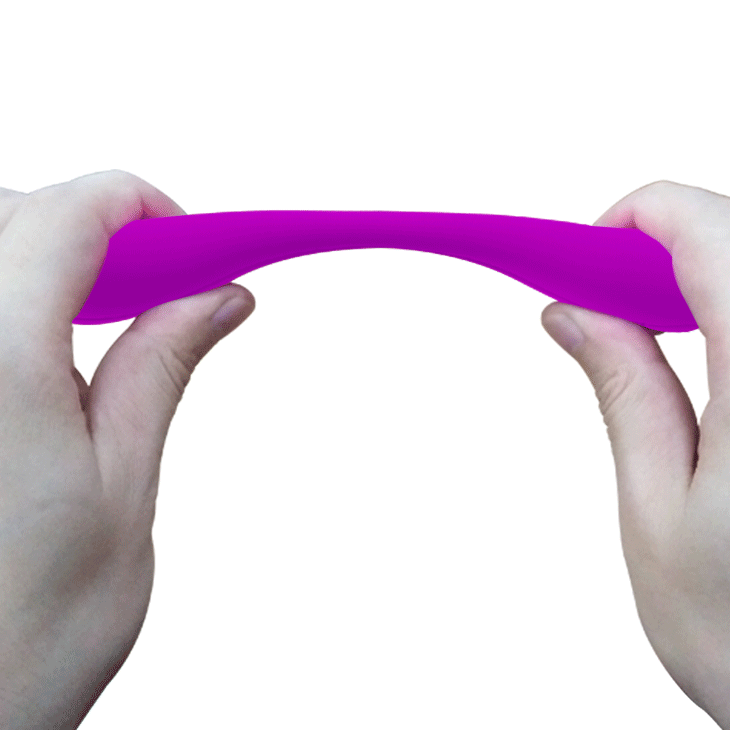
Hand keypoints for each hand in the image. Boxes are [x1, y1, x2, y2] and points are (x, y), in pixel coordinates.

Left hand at [0, 170, 254, 727]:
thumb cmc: (21, 639)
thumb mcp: (123, 492)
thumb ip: (160, 369)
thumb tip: (219, 299)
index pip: (71, 213)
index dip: (143, 206)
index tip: (190, 241)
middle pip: (11, 212)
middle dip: (93, 227)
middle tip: (152, 289)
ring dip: (40, 259)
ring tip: (92, 325)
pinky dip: (8, 299)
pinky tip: (32, 357)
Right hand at [541, 180, 729, 727]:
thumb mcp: (657, 512)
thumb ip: (623, 392)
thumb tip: (569, 314)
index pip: (709, 231)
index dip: (637, 219)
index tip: (587, 257)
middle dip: (664, 251)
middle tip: (609, 308)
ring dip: (703, 282)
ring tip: (656, 339)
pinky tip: (715, 361)